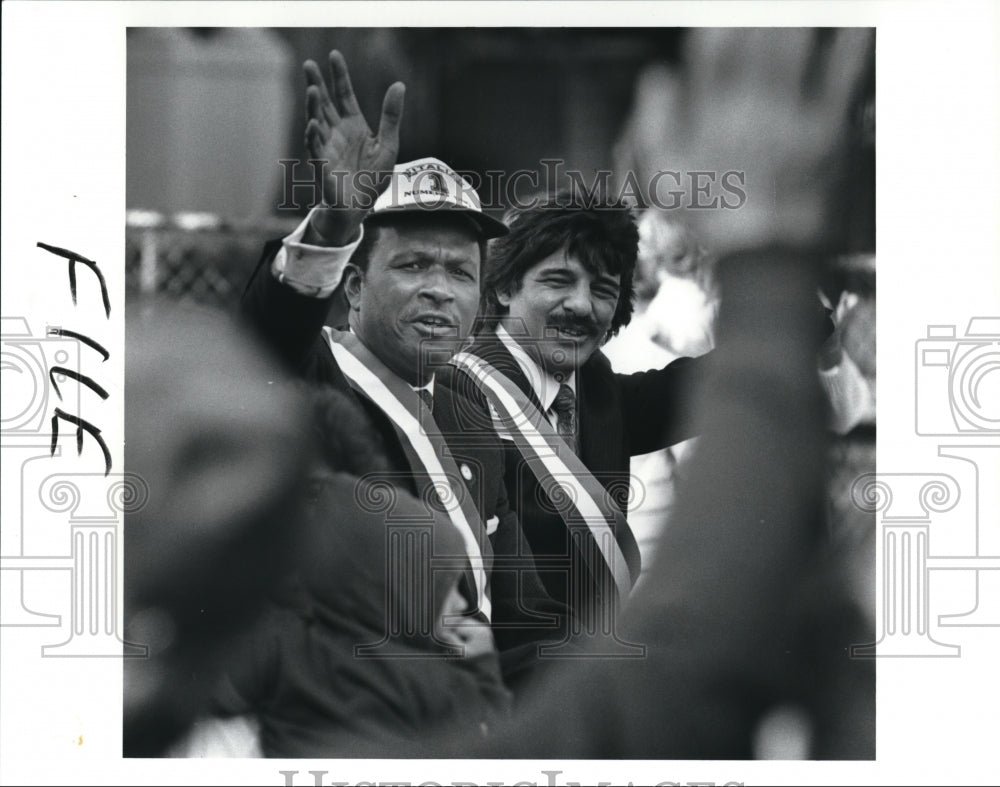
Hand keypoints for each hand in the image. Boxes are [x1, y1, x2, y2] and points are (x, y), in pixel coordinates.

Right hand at [303, 50, 404, 245]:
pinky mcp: (324, 168)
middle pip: (324, 105)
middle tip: (308, 64)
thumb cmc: (371, 178)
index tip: (334, 54)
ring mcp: (327, 149)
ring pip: (317, 124)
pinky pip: (316, 151)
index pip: (344, 95)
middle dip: (316, 85)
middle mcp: (336, 134)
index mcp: (353, 126)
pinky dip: (314, 138)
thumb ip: (391, 116)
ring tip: (312, 90)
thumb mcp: (388, 145)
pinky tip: (312, 125)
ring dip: (313, 108)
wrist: (360, 207)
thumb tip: (399, 84)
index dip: (339, 76)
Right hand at [648, 29, 872, 254]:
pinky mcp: (826, 130)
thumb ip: (654, 121)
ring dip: (800, 18)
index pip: (712, 49)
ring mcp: (791, 116)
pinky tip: (856, 22)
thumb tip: (658, 76)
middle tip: (760, 6)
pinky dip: (850, 45)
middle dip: (761, 11)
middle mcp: (750, 106)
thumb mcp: (663, 176)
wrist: (760, 252)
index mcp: (710, 113)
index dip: (719, 25)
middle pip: (757, 36)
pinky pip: (841, 78)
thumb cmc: (710, 216)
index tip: (722, 15)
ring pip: (797, 46)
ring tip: (804, 8)